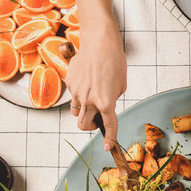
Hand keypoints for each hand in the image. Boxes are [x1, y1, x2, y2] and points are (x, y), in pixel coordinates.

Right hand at [68, 22, 126, 151]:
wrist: (99, 43)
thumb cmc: (114, 61)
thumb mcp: (120, 85)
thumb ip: (113, 99)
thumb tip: (106, 105)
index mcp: (106, 102)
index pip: (109, 126)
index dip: (110, 139)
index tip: (109, 147)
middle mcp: (89, 100)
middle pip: (83, 126)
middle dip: (90, 127)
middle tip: (96, 121)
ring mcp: (77, 92)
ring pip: (75, 111)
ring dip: (83, 111)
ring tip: (91, 99)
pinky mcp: (69, 83)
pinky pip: (73, 95)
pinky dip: (79, 94)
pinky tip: (87, 81)